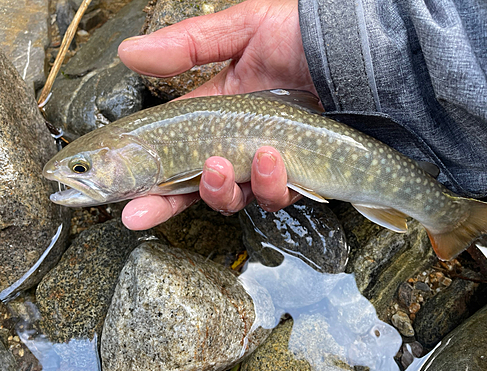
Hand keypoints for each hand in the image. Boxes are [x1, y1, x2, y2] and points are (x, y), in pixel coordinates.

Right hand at [118, 0, 313, 229]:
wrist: (357, 51)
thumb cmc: (301, 35)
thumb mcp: (242, 30)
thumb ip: (187, 46)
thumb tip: (129, 53)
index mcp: (216, 114)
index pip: (174, 149)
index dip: (148, 173)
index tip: (120, 192)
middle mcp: (236, 144)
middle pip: (193, 185)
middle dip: (164, 205)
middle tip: (139, 214)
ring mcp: (266, 164)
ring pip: (233, 197)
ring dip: (220, 190)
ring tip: (221, 165)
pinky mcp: (297, 176)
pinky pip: (276, 195)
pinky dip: (270, 183)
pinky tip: (271, 159)